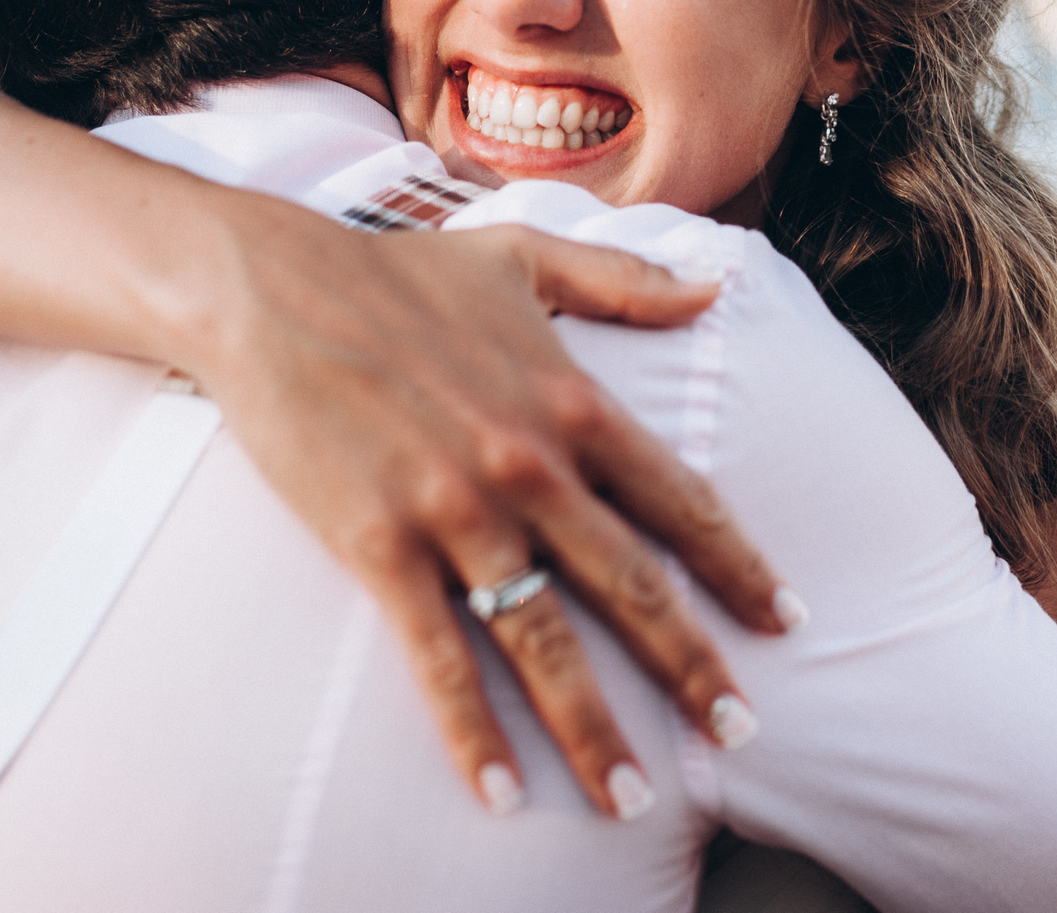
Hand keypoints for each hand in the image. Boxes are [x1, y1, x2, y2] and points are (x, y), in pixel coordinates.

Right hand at [172, 196, 795, 817]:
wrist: (271, 288)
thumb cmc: (397, 272)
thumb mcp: (524, 258)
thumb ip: (625, 282)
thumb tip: (714, 288)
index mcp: (573, 402)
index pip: (681, 501)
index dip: (738, 566)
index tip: (785, 619)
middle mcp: (529, 465)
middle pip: (631, 587)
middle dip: (692, 667)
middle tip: (741, 733)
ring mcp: (455, 511)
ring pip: (543, 641)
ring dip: (593, 727)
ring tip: (632, 797)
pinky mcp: (380, 544)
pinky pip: (437, 657)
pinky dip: (470, 730)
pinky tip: (498, 790)